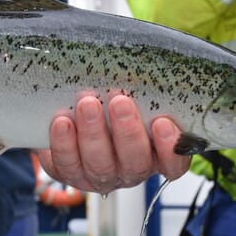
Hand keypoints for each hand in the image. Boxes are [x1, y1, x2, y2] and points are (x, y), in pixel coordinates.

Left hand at [37, 95, 190, 193]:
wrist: (70, 108)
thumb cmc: (111, 97)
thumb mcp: (133, 91)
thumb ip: (144, 86)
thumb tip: (153, 60)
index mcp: (156, 153)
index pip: (174, 162)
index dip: (170, 148)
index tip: (162, 122)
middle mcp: (130, 169)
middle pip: (135, 163)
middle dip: (127, 133)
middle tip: (120, 102)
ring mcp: (100, 175)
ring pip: (99, 164)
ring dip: (93, 134)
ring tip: (87, 104)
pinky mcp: (70, 173)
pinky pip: (67, 164)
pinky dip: (64, 144)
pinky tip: (61, 122)